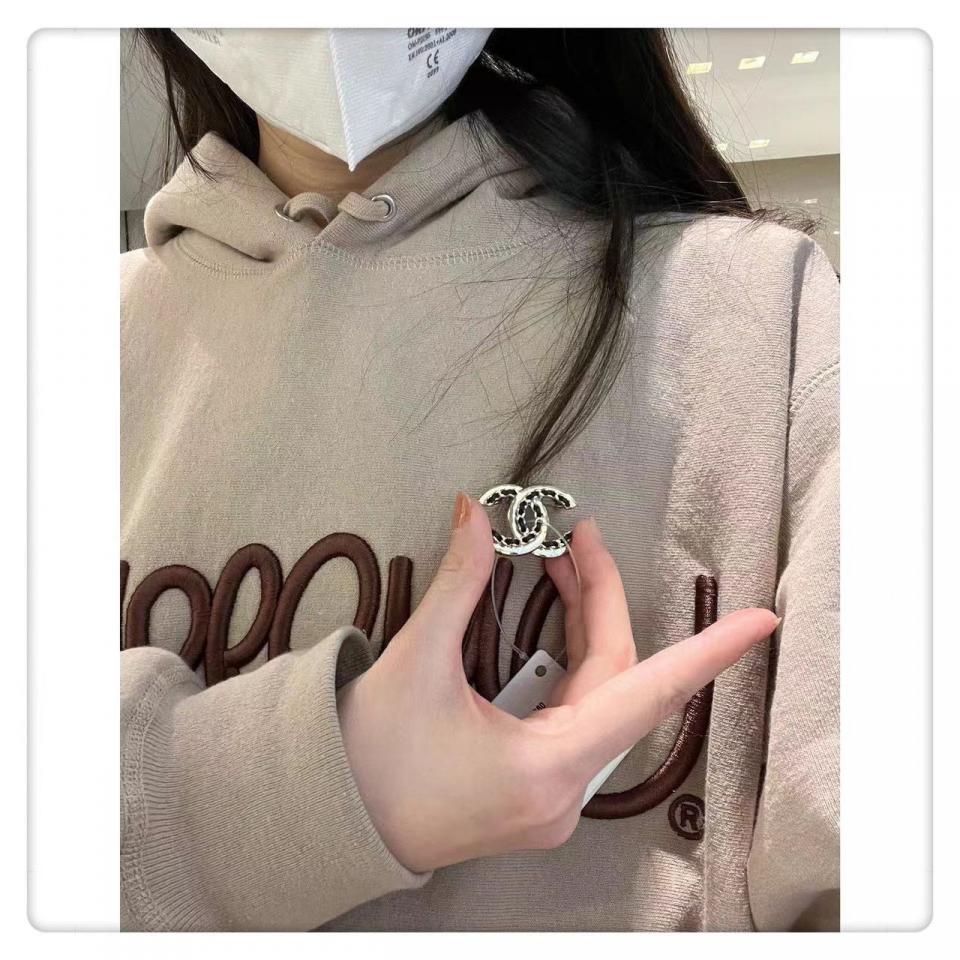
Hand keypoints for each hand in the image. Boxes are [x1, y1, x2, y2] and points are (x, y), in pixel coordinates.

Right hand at [337, 493, 776, 872]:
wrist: (333, 821)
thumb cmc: (370, 757)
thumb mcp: (416, 661)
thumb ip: (459, 582)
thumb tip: (478, 518)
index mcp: (548, 766)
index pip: (647, 694)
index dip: (709, 653)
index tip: (760, 622)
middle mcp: (564, 790)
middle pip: (613, 682)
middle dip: (600, 603)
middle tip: (579, 540)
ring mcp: (553, 798)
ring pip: (595, 702)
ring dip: (581, 633)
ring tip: (562, 570)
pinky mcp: (536, 793)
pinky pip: (574, 721)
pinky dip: (566, 668)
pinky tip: (549, 628)